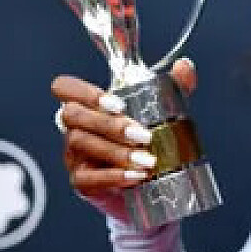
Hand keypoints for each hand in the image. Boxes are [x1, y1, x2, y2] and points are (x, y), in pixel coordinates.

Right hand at [51, 58, 197, 223]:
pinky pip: (88, 178)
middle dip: (109, 124)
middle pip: (73, 115)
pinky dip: (114, 177)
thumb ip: (173, 87)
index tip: (118, 103)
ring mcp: (74, 155)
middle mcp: (74, 127)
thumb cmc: (147, 141)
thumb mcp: (161, 112)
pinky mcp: (81, 182)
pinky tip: (137, 176)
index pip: (66, 88)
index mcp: (88, 105)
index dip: (85, 91)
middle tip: (144, 135)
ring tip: (147, 160)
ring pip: (81, 144)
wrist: (150, 185)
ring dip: (116, 152)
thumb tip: (185, 66)